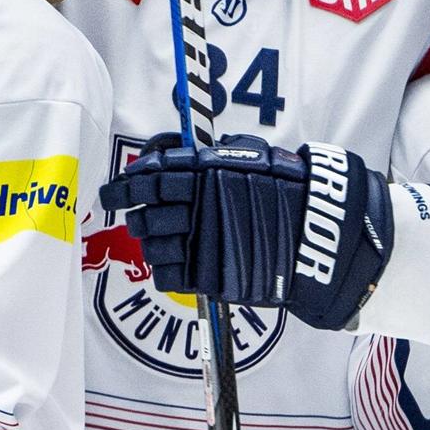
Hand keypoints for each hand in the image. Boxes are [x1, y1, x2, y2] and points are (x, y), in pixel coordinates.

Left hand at [97, 134, 393, 329]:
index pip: (147, 177)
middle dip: (136, 217)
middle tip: (136, 217)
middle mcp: (198, 204)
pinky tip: (176, 263)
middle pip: (144, 214)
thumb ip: (204, 159)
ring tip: (161, 241)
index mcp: (204, 172)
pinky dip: (166, 270)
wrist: (316, 231)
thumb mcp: (245, 158)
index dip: (124, 186)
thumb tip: (161, 154)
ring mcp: (202, 242)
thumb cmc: (284, 190)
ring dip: (151, 244)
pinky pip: (167, 275)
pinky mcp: (209, 275)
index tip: (113, 192)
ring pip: (151, 247)